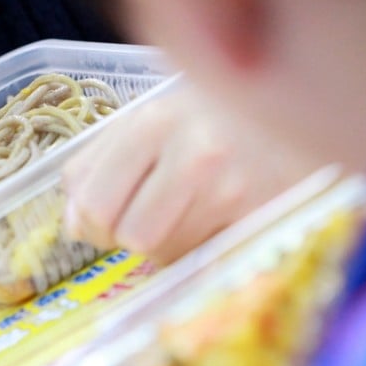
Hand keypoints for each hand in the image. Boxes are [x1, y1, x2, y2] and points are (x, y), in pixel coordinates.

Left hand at [61, 83, 315, 263]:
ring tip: (186, 208)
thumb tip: (75, 226)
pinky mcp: (263, 218)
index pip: (94, 205)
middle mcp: (195, 153)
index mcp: (152, 121)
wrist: (290, 106)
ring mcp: (234, 189)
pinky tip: (212, 220)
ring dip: (165, 243)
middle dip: (126, 235)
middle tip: (143, 214)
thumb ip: (94, 167)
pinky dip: (200, 249)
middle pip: (129, 236)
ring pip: (167, 254)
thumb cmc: (203, 115)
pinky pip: (205, 259)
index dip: (91, 221)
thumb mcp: (141, 121)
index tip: (103, 215)